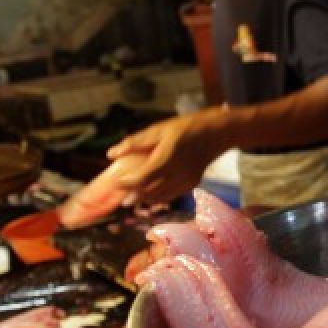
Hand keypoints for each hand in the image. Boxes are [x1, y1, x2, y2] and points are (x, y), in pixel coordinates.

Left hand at [106, 110, 227, 205]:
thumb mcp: (158, 129)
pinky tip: (150, 196)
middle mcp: (177, 172)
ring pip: (161, 196)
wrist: (216, 133)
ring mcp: (186, 180)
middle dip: (134, 195)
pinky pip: (172, 195)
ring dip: (145, 199)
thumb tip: (111, 154)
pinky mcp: (192, 184)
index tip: (116, 182)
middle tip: (121, 198)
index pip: (142, 177)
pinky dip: (159, 198)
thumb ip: (135, 142)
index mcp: (167, 157)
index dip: (127, 183)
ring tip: (133, 199)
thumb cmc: (185, 127)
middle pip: (150, 191)